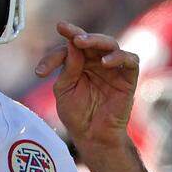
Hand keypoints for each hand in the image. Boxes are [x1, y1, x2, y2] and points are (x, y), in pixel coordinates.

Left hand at [34, 21, 138, 154]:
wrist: (92, 136)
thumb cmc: (76, 114)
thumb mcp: (64, 90)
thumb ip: (68, 69)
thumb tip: (72, 44)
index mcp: (79, 63)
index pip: (69, 49)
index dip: (54, 55)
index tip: (40, 72)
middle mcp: (96, 62)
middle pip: (92, 40)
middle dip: (79, 35)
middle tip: (70, 36)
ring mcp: (113, 69)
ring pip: (111, 44)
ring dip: (97, 40)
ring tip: (81, 42)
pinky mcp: (128, 79)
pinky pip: (130, 61)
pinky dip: (119, 57)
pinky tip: (104, 62)